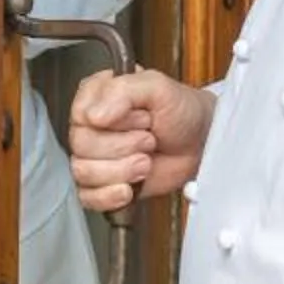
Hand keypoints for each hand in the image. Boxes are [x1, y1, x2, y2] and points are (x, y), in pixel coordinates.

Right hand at [66, 68, 214, 210]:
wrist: (202, 143)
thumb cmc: (182, 112)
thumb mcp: (157, 87)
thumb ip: (122, 91)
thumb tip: (93, 116)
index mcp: (96, 96)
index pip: (81, 115)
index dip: (114, 122)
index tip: (142, 117)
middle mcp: (91, 126)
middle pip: (81, 146)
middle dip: (123, 146)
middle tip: (149, 140)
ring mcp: (94, 156)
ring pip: (83, 172)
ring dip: (121, 170)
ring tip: (145, 162)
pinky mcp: (103, 184)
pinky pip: (87, 197)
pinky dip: (110, 196)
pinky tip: (128, 188)